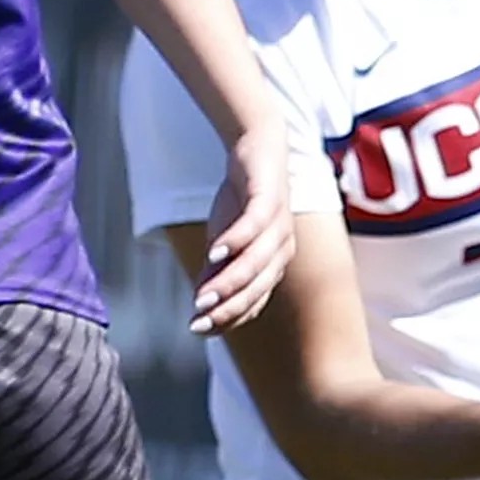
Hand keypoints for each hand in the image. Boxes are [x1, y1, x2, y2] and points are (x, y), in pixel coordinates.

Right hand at [191, 126, 292, 334]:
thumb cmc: (241, 199)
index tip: (198, 330)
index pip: (253, 302)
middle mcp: (282, 250)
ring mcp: (279, 225)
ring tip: (202, 297)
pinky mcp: (270, 199)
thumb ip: (215, 268)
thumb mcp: (223, 238)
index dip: (227, 318)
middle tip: (197, 321)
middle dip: (226, 308)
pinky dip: (234, 240)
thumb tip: (200, 299)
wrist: (257, 149)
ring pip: (256, 262)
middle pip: (256, 288)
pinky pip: (254, 225)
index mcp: (273, 264)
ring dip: (228, 282)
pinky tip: (213, 253)